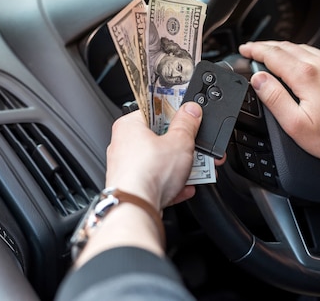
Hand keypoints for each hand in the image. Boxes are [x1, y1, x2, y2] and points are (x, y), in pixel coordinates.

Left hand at [105, 101, 223, 210]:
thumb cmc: (148, 174)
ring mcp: (126, 168)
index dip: (176, 114)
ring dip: (181, 166)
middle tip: (197, 147)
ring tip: (196, 169)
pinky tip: (185, 187)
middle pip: (160, 138)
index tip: (190, 119)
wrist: (136, 209)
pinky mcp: (132, 188)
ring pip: (160, 162)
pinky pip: (156, 181)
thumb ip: (187, 122)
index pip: (155, 110)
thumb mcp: (179, 141)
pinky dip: (172, 184)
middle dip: (183, 146)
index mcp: (129, 126)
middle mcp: (123, 145)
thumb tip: (191, 110)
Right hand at [239, 40, 319, 192]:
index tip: (245, 50)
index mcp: (305, 76)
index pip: (272, 55)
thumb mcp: (295, 124)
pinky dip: (304, 53)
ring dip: (284, 48)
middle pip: (286, 47)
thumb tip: (259, 79)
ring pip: (303, 48)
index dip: (255, 50)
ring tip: (272, 53)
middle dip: (266, 47)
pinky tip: (300, 60)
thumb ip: (274, 98)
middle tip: (253, 50)